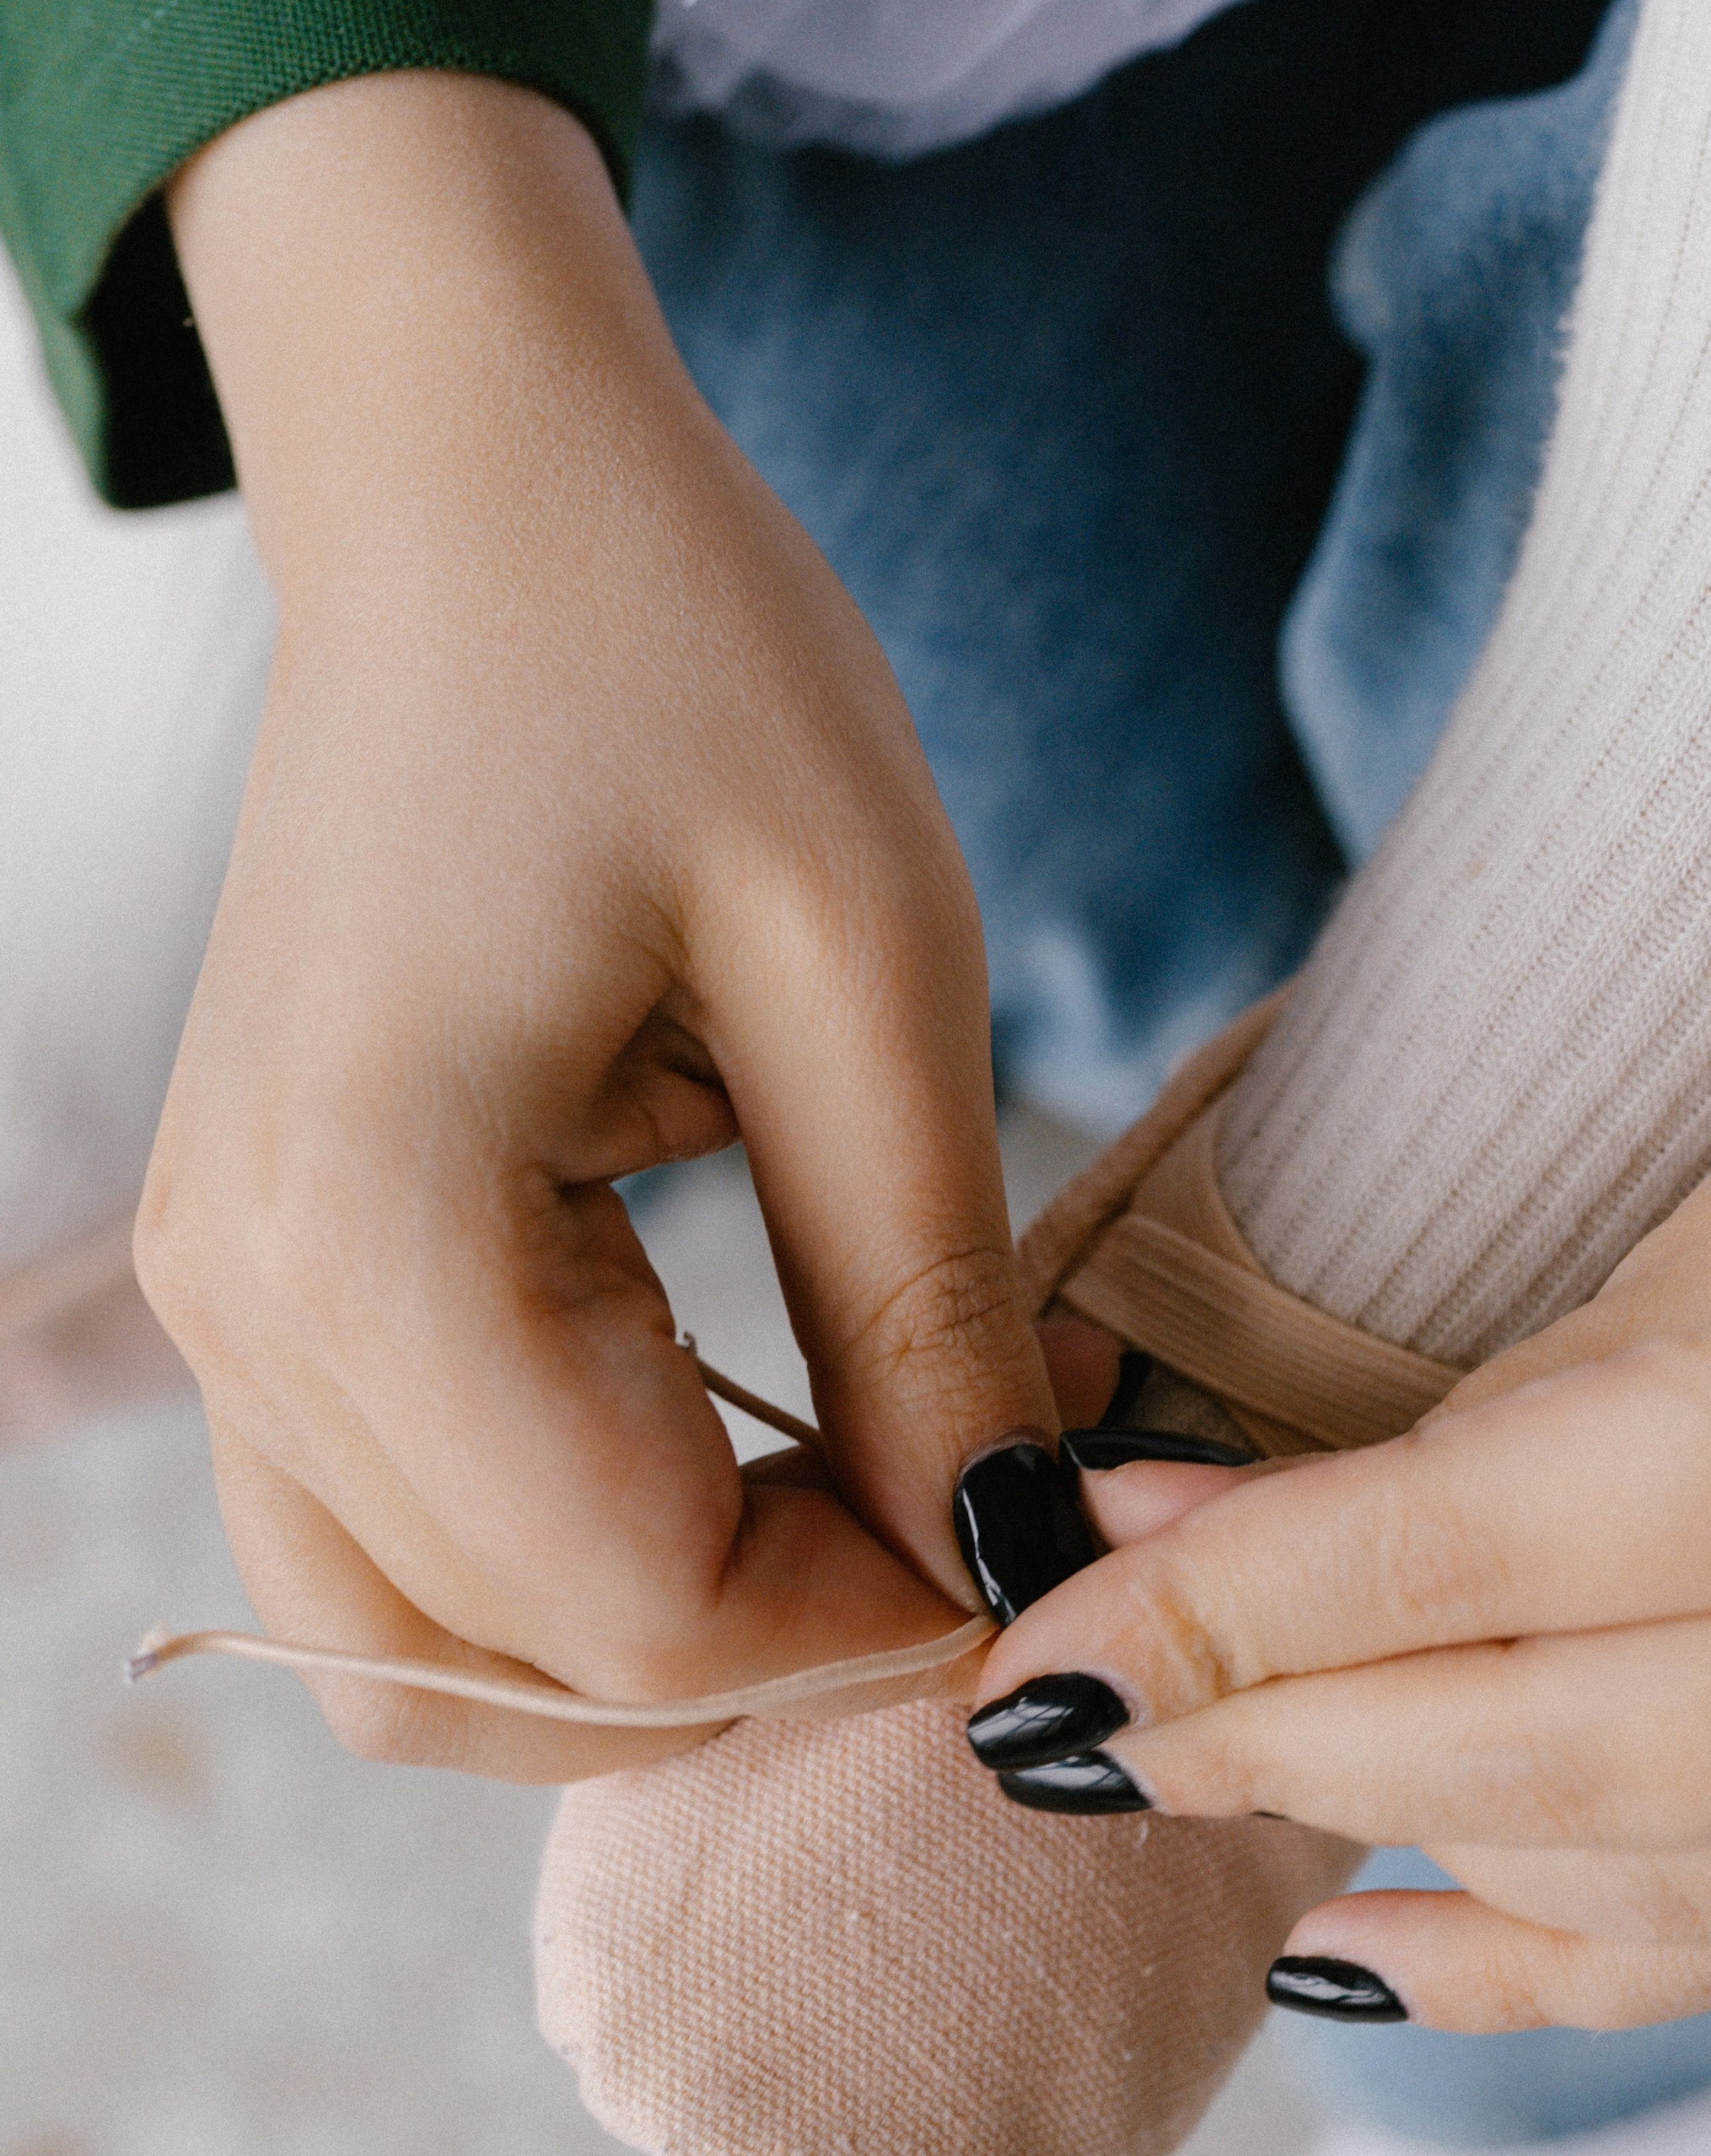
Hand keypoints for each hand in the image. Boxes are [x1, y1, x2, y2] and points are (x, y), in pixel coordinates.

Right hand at [142, 72, 1054, 1779]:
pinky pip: (401, 1526)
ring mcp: (221, 1300)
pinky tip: (744, 1424)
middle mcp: (240, 1308)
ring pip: (430, 1646)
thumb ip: (924, 1304)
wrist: (475, 487)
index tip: (1045, 1542)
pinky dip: (577, 1546)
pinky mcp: (261, 1268)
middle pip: (518, 1668)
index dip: (872, 1629)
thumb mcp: (867, 971)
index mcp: (365, 1231)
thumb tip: (1007, 1556)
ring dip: (664, 1628)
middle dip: (778, 1644)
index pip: (630, 1612)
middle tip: (976, 1506)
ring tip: (867, 1474)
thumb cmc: (677, 654)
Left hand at [975, 864, 1710, 2020]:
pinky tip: (1390, 1946)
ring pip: (1665, 1888)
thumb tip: (1184, 1556)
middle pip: (1552, 1756)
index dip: (1228, 1611)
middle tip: (1084, 1728)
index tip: (1043, 1656)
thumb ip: (1481, 1431)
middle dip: (1277, 1744)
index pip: (1480, 1554)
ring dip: (1407, 1854)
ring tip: (1213, 1798)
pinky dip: (1572, 1954)